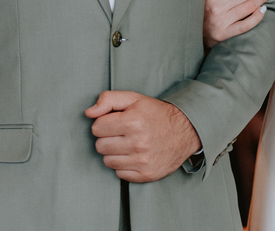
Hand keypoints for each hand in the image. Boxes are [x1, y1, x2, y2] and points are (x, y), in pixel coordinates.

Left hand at [85, 91, 200, 181]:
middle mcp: (137, 143)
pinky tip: (134, 155)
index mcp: (132, 121)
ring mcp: (142, 161)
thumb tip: (89, 113)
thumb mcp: (134, 98)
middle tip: (121, 133)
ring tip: (128, 144)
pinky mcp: (146, 175)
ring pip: (107, 161)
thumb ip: (108, 99)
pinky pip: (119, 174)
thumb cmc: (156, 114)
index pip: (97, 128)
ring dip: (114, 153)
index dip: (104, 123)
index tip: (115, 122)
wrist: (185, 131)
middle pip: (100, 146)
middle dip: (107, 138)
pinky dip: (123, 165)